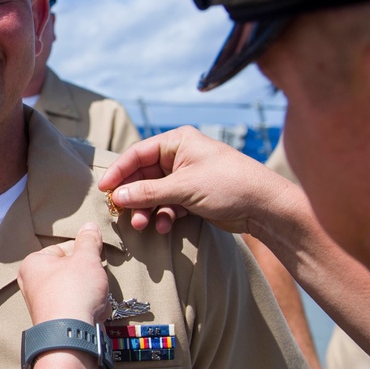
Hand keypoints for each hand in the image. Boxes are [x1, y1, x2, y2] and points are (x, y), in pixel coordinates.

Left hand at [18, 223, 108, 325]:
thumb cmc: (73, 292)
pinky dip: (87, 307)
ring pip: (74, 289)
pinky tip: (94, 310)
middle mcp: (32, 284)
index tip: (94, 257)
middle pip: (69, 269)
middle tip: (95, 278)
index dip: (83, 251)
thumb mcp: (86, 258)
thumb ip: (89, 240)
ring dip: (90, 291)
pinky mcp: (55, 321)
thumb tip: (90, 227)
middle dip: (87, 273)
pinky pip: (76, 307)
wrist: (73, 335)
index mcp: (33, 264)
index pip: (63, 248)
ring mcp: (43, 304)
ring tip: (95, 296)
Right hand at [98, 126, 295, 234]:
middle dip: (134, 196)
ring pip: (155, 193)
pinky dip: (164, 215)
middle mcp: (181, 156)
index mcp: (178, 142)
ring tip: (144, 225)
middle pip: (144, 176)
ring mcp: (188, 177)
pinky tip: (165, 226)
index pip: (138, 153)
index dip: (119, 171)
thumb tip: (118, 196)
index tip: (104, 190)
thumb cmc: (229, 185)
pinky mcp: (194, 196)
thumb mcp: (184, 187)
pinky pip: (169, 204)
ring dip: (148, 210)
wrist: (266, 207)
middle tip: (122, 213)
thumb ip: (148, 192)